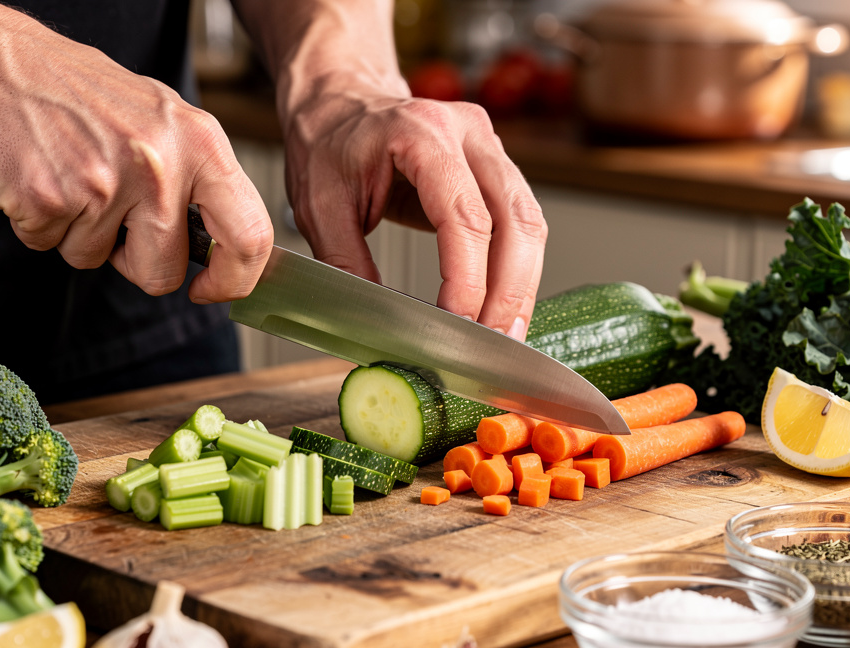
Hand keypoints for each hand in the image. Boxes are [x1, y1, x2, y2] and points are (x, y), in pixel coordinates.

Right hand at [0, 0, 272, 302]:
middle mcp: (160, 166)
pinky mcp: (50, 200)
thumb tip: (228, 247)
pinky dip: (42, 224)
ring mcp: (105, 185)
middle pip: (164, 272)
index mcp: (201, 144)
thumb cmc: (83, 94)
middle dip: (140, 267)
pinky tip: (43, 177)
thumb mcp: (165, 120)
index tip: (210, 289)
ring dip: (81, 235)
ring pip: (98, 261)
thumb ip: (199, 180)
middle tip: (118, 227)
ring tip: (73, 179)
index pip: (250, 236)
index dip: (233, 279)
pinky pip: (52, 246)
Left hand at [281, 83, 546, 339]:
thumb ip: (347, 264)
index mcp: (421, 133)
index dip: (469, 278)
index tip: (458, 325)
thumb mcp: (318, 207)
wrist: (340, 102)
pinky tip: (503, 307)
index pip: (464, 215)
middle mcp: (468, 133)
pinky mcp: (496, 169)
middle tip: (494, 343)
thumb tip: (381, 326)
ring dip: (522, 286)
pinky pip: (522, 224)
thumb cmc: (328, 145)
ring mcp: (489, 148)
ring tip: (505, 336)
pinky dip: (517, 271)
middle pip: (516, 219)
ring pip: (531, 224)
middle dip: (510, 291)